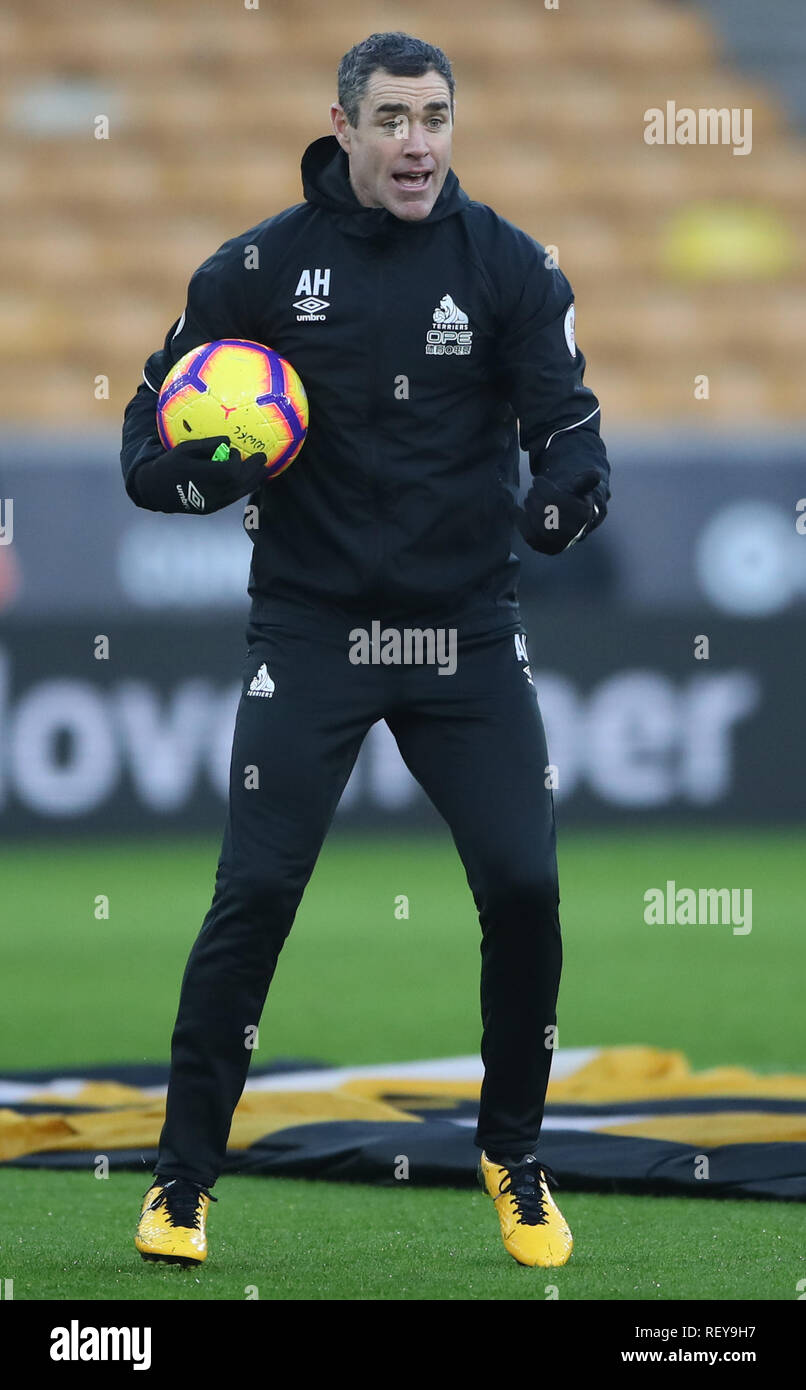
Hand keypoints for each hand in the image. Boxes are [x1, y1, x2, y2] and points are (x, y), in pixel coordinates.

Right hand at [129, 437, 267, 514]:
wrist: (156, 490)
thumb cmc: (170, 465)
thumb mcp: (184, 449)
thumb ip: (207, 445)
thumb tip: (228, 441)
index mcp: (200, 475)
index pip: (229, 471)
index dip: (237, 461)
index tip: (237, 452)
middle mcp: (207, 492)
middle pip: (238, 483)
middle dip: (253, 470)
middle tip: (263, 458)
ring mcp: (211, 503)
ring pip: (238, 493)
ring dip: (253, 480)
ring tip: (263, 471)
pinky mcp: (212, 508)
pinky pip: (233, 498)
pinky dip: (244, 488)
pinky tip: (251, 481)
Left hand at [516, 468, 602, 554]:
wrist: (573, 523)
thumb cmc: (574, 500)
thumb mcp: (580, 489)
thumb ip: (585, 481)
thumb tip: (595, 475)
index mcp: (582, 514)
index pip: (555, 498)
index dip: (542, 487)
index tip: (537, 480)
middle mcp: (573, 531)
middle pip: (544, 511)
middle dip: (534, 496)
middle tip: (532, 491)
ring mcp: (560, 543)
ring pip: (536, 523)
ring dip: (528, 507)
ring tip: (529, 499)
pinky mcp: (547, 549)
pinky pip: (529, 536)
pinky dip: (520, 521)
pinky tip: (516, 510)